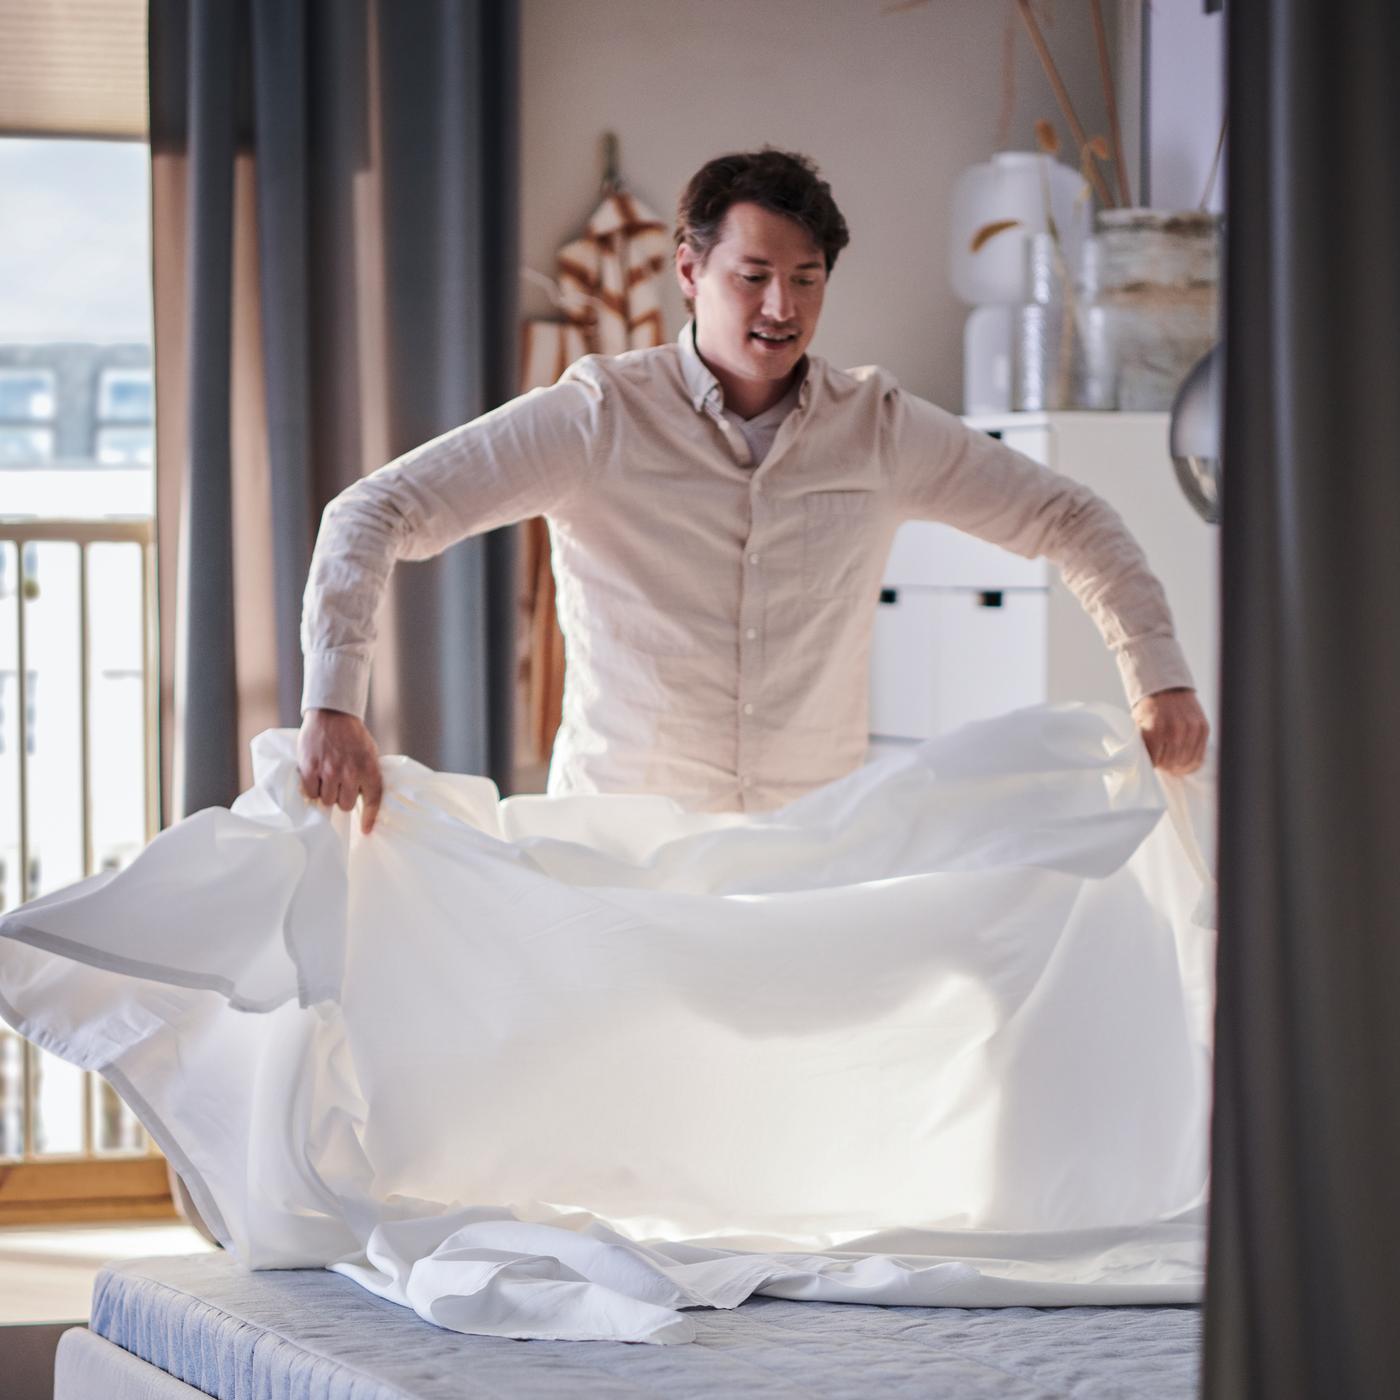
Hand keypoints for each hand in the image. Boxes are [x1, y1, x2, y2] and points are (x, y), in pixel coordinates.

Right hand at [297, 708, 383, 834]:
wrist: (333, 715)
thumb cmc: (353, 736)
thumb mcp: (369, 754)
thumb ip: (368, 775)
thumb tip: (365, 800)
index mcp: (369, 769)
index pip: (373, 800)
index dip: (370, 818)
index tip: (366, 831)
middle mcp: (350, 773)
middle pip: (345, 805)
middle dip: (342, 798)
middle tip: (339, 786)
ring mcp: (329, 771)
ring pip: (326, 801)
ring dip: (326, 794)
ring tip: (327, 780)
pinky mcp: (310, 768)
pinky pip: (310, 793)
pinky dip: (311, 789)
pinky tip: (314, 778)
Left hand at [1131, 687, 1209, 775]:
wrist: (1167, 687)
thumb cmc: (1149, 709)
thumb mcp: (1138, 724)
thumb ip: (1142, 744)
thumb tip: (1143, 764)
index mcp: (1156, 729)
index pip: (1155, 761)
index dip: (1152, 765)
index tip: (1151, 764)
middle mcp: (1175, 729)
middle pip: (1171, 764)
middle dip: (1165, 767)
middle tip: (1162, 765)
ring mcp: (1192, 729)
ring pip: (1186, 762)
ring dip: (1178, 767)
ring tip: (1172, 765)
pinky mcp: (1203, 728)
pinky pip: (1200, 756)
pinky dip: (1191, 763)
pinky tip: (1184, 764)